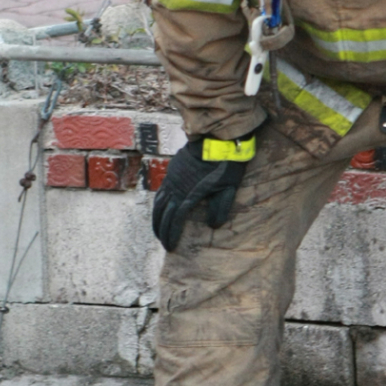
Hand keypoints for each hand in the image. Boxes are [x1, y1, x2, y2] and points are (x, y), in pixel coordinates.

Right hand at [151, 136, 254, 251]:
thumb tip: (213, 225)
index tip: (171, 247)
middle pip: (163, 214)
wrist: (217, 138)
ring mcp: (172, 177)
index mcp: (189, 195)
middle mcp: (176, 188)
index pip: (175, 220)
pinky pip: (161, 191)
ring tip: (158, 232)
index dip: (172, 235)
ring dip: (157, 219)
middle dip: (162, 231)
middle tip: (164, 245)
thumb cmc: (226, 164)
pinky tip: (160, 210)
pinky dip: (158, 204)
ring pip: (158, 202)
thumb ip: (221, 208)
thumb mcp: (229, 188)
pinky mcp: (172, 169)